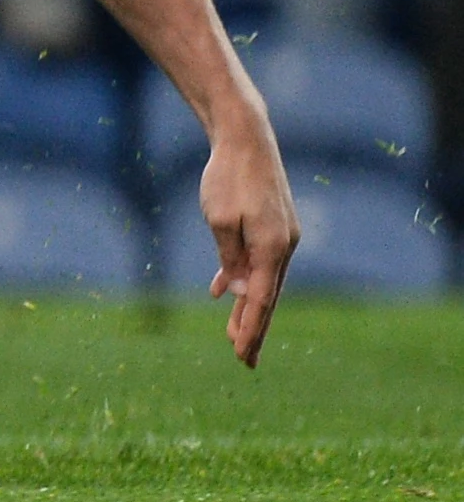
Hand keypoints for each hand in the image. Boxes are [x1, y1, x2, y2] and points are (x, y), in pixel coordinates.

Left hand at [197, 126, 297, 366]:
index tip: (241, 354)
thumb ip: (231, 259)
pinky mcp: (273, 226)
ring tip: (235, 334)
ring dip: (249, 307)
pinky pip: (258, 261)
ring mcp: (281, 235)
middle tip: (244, 360)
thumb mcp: (219, 221)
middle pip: (267, 296)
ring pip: (264, 280)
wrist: (246, 140)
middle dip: (253, 328)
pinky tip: (226, 293)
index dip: (251, 329)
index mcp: (271, 248)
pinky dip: (243, 278)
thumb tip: (242, 294)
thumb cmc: (227, 178)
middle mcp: (283, 246)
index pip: (261, 300)